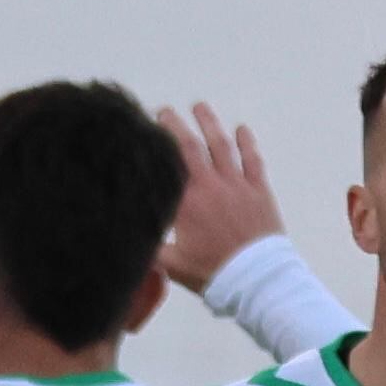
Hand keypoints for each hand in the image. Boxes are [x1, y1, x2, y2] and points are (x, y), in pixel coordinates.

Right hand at [158, 102, 285, 293]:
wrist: (255, 278)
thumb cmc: (213, 272)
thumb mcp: (173, 265)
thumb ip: (150, 249)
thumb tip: (126, 241)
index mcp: (186, 202)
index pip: (167, 165)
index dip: (155, 146)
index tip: (145, 131)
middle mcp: (210, 185)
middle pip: (190, 147)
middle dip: (176, 125)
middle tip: (165, 111)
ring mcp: (237, 185)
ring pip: (221, 145)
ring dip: (209, 124)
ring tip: (199, 107)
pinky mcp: (259, 190)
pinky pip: (252, 159)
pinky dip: (246, 142)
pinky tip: (241, 129)